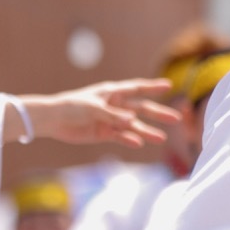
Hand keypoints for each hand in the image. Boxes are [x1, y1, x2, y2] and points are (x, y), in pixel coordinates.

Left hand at [5, 78, 181, 147]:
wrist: (53, 120)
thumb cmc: (71, 106)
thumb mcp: (93, 108)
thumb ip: (113, 115)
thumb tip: (133, 121)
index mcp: (113, 92)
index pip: (137, 88)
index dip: (153, 87)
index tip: (169, 85)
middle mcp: (116, 106)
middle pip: (142, 109)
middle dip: (158, 113)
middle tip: (176, 118)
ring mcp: (112, 120)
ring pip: (134, 126)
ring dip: (147, 131)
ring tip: (161, 138)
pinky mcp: (105, 133)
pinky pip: (122, 137)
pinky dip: (130, 140)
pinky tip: (139, 143)